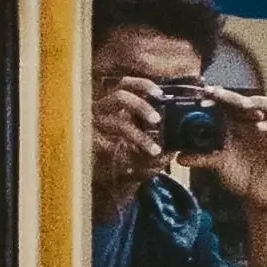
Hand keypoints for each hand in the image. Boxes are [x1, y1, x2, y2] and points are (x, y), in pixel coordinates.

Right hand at [89, 66, 169, 195]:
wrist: (103, 181)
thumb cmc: (126, 160)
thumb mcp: (146, 152)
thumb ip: (160, 146)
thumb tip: (176, 146)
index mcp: (117, 106)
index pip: (126, 85)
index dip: (143, 85)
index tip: (160, 93)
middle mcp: (104, 111)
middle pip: (120, 95)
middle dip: (141, 105)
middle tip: (157, 119)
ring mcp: (95, 126)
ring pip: (118, 124)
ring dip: (139, 137)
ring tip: (154, 151)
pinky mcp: (90, 144)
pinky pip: (108, 146)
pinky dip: (125, 158)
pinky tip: (132, 165)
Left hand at [202, 81, 266, 220]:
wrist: (256, 196)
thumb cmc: (237, 174)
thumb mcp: (218, 165)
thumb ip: (201, 159)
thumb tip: (178, 158)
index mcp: (237, 123)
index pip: (229, 103)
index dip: (218, 96)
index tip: (204, 92)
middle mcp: (254, 122)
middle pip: (247, 100)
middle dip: (233, 95)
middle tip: (218, 93)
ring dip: (259, 102)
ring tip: (245, 105)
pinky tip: (262, 127)